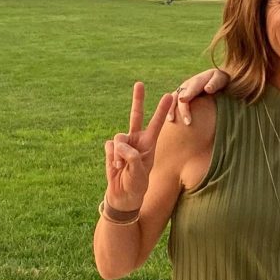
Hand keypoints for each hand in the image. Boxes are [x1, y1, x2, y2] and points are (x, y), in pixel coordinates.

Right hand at [104, 83, 173, 211]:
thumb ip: (132, 157)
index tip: (170, 95)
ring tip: (122, 166)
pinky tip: (115, 166)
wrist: (122, 196)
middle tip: (139, 83)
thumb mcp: (140, 173)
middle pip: (136, 115)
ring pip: (119, 137)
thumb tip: (119, 145)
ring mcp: (123, 144)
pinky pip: (109, 146)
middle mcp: (136, 140)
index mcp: (149, 144)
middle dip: (137, 99)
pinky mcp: (111, 149)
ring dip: (119, 152)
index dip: (162, 110)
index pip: (157, 124)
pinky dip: (111, 156)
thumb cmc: (136, 185)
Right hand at [167, 69, 228, 124]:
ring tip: (171, 121)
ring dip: (171, 110)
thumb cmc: (219, 80)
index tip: (183, 100)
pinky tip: (170, 121)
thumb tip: (207, 89)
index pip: (191, 89)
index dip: (187, 94)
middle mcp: (186, 86)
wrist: (215, 79)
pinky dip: (169, 111)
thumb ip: (214, 83)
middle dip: (183, 109)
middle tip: (188, 122)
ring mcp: (182, 91)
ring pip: (173, 100)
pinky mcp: (180, 98)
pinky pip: (172, 104)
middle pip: (181, 97)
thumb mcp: (220, 79)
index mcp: (196, 81)